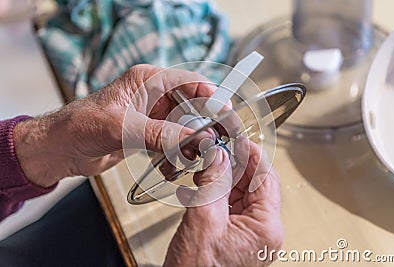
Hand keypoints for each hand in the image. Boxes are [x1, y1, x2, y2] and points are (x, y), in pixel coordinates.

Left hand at [13, 64, 214, 186]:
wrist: (61, 149)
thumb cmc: (80, 125)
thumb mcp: (122, 127)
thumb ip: (159, 133)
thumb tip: (193, 139)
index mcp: (146, 81)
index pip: (188, 81)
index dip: (210, 94)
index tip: (224, 112)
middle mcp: (152, 96)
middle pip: (191, 105)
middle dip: (204, 124)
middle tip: (216, 141)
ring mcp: (152, 116)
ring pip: (184, 126)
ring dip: (191, 143)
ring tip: (194, 158)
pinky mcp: (149, 135)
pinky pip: (172, 142)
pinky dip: (176, 155)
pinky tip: (173, 167)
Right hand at [164, 138, 282, 266]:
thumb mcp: (203, 219)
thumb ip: (213, 182)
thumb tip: (218, 156)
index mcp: (265, 227)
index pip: (266, 178)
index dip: (251, 154)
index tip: (237, 139)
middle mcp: (263, 231)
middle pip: (254, 184)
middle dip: (234, 165)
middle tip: (217, 150)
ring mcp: (250, 235)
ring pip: (241, 194)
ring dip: (223, 178)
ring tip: (205, 167)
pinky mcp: (236, 237)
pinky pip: (231, 207)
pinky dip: (216, 194)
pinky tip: (200, 187)